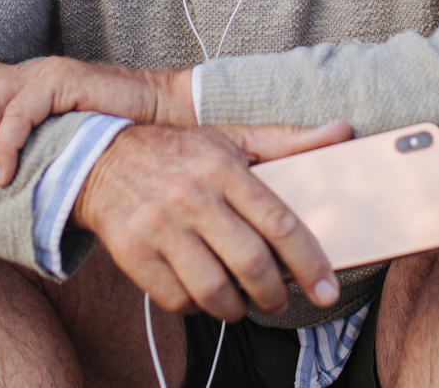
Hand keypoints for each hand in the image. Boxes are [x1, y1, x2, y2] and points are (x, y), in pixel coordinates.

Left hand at [0, 57, 194, 197]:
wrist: (163, 118)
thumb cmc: (111, 137)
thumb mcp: (58, 141)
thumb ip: (28, 148)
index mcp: (23, 79)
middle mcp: (29, 70)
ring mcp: (46, 72)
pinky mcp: (64, 81)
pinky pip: (21, 111)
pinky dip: (5, 144)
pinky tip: (3, 175)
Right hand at [72, 121, 352, 320]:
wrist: (98, 158)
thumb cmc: (178, 152)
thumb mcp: (230, 137)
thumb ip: (286, 140)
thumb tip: (340, 132)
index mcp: (222, 167)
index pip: (278, 223)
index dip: (309, 262)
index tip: (328, 289)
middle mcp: (191, 196)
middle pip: (250, 264)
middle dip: (275, 295)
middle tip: (280, 300)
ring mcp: (159, 226)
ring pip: (213, 291)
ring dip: (238, 308)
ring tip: (243, 302)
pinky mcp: (132, 252)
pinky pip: (176, 299)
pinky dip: (197, 307)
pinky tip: (203, 294)